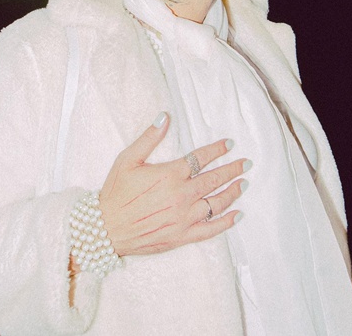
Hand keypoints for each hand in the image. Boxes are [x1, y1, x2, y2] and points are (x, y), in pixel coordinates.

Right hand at [97, 112, 248, 256]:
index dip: (218, 149)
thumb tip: (165, 116)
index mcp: (171, 174)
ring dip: (233, 192)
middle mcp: (182, 195)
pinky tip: (237, 215)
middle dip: (233, 169)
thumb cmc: (115, 192)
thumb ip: (149, 137)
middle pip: (215, 179)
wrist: (104, 228)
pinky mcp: (182, 235)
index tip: (229, 144)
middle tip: (246, 163)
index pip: (201, 158)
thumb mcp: (128, 159)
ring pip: (217, 203)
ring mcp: (184, 217)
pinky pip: (211, 229)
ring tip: (243, 184)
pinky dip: (227, 222)